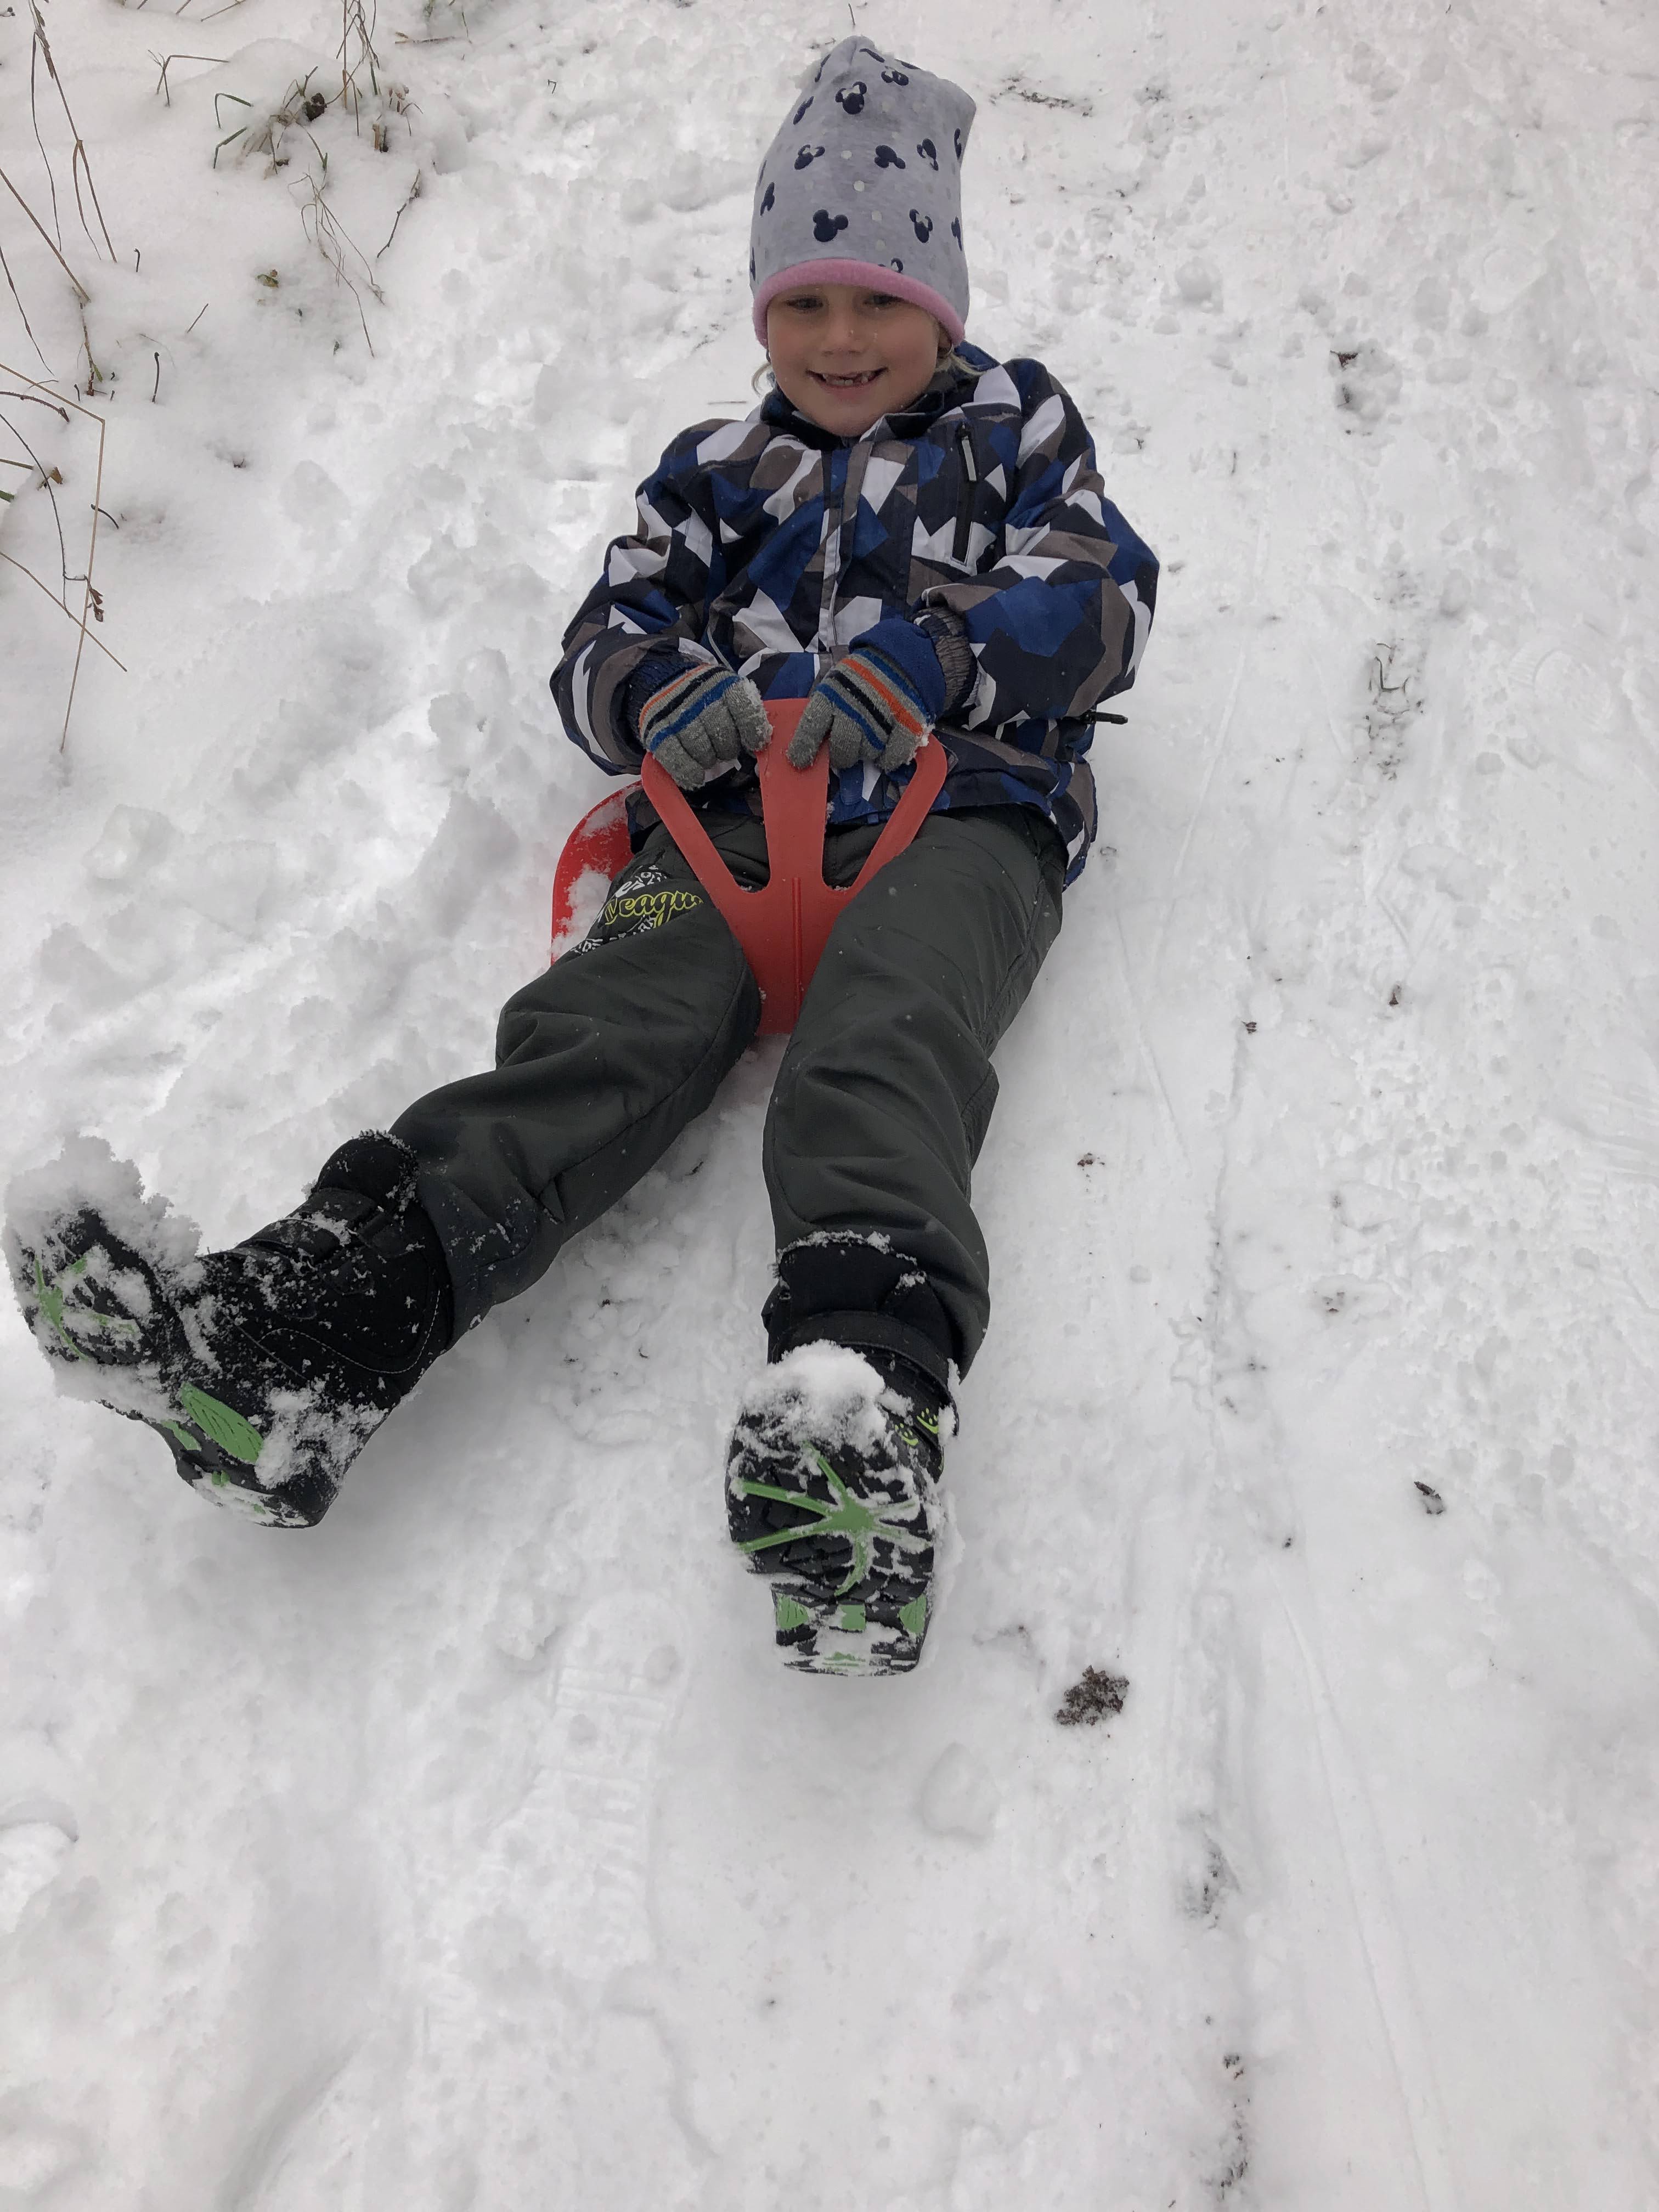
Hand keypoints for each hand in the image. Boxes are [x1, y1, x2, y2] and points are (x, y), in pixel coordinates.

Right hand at [639, 666, 768, 789]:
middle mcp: (700, 698)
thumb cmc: (704, 695)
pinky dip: (687, 771)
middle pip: (724, 735)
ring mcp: (677, 715)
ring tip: (706, 753)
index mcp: (723, 685)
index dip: (752, 730)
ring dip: (708, 759)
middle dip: (727, 748)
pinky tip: (695, 777)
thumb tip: (759, 744)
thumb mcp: (726, 692)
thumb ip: (743, 713)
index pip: (744, 709)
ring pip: (702, 751)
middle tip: (721, 746)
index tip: (754, 744)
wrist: (662, 680)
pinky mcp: (657, 731)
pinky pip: (675, 758)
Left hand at [786, 644, 935, 775]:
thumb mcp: (835, 683)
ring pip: (866, 755)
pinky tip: (886, 749)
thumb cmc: (861, 675)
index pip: (811, 726)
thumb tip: (816, 742)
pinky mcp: (906, 726)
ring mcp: (880, 719)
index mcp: (831, 695)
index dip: (804, 747)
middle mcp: (853, 710)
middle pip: (841, 750)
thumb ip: (825, 709)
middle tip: (845, 750)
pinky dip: (887, 759)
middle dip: (841, 756)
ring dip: (865, 753)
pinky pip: (891, 758)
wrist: (901, 657)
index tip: (799, 761)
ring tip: (869, 738)